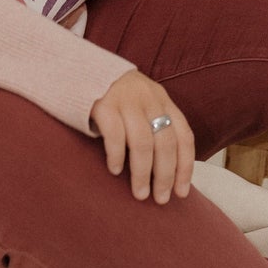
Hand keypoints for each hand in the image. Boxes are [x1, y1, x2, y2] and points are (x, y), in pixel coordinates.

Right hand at [88, 70, 194, 201]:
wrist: (82, 68)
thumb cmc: (116, 98)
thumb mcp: (142, 105)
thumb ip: (154, 128)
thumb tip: (166, 173)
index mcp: (163, 101)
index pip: (184, 136)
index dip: (185, 167)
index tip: (181, 193)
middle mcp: (149, 99)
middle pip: (165, 142)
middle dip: (165, 175)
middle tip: (160, 199)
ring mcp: (126, 100)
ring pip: (143, 142)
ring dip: (143, 172)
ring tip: (139, 193)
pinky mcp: (103, 103)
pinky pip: (115, 134)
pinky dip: (118, 155)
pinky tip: (115, 170)